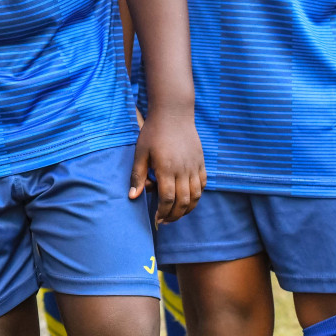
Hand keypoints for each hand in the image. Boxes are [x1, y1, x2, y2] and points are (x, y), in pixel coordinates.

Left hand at [130, 108, 204, 224]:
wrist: (173, 113)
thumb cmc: (153, 132)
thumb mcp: (140, 152)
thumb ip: (137, 176)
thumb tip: (132, 197)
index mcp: (166, 169)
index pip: (167, 199)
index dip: (162, 212)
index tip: (156, 219)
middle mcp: (183, 170)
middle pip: (183, 202)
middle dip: (174, 215)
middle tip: (165, 221)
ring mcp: (194, 167)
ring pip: (195, 196)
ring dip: (187, 209)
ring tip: (176, 214)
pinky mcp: (201, 162)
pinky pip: (202, 185)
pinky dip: (197, 196)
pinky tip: (188, 200)